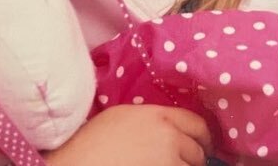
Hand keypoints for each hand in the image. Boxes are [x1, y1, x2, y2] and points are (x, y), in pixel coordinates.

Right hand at [44, 104, 212, 165]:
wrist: (75, 165)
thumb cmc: (90, 143)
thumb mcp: (122, 117)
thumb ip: (151, 119)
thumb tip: (171, 130)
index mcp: (158, 116)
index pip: (197, 124)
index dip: (202, 138)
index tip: (203, 146)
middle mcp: (169, 137)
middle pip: (198, 151)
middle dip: (192, 159)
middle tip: (181, 164)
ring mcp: (168, 163)